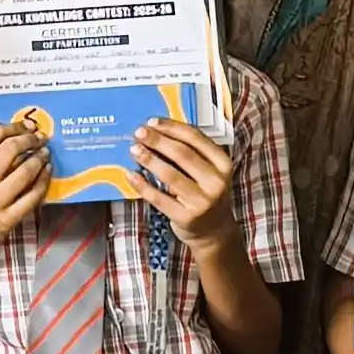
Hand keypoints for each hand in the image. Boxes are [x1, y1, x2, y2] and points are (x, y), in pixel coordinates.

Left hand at [129, 115, 242, 253]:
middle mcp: (216, 182)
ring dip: (149, 159)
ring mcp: (202, 201)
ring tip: (134, 150)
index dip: (172, 128)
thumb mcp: (209, 172)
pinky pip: (159, 198)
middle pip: (183, 154)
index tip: (152, 122)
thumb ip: (191, 153)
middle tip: (139, 133)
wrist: (214, 231)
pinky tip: (131, 175)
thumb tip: (156, 132)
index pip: (196, 138)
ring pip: (170, 174)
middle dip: (158, 141)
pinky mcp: (186, 217)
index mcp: (222, 164)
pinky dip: (143, 185)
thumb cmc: (206, 194)